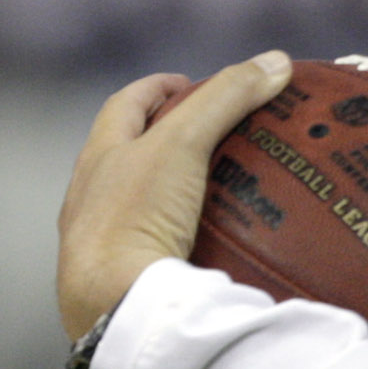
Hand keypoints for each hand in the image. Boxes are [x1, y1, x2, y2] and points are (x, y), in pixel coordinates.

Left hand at [55, 51, 290, 339]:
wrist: (114, 306)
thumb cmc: (135, 214)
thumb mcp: (183, 143)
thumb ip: (226, 99)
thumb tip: (276, 61)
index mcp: (97, 158)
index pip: (124, 106)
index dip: (158, 88)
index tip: (191, 84)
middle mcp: (91, 199)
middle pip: (128, 156)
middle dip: (165, 140)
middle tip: (214, 137)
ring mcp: (102, 245)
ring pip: (137, 208)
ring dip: (172, 194)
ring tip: (220, 192)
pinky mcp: (120, 283)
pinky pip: (151, 253)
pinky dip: (179, 241)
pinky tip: (211, 248)